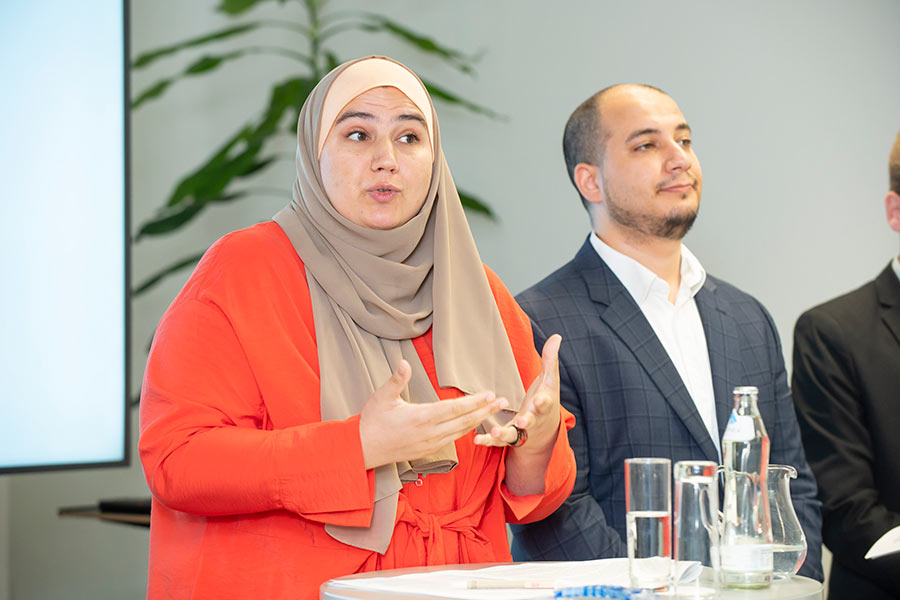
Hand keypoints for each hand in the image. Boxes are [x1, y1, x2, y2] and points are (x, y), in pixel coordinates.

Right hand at [358, 360, 508, 469]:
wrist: (363, 450)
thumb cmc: (372, 421)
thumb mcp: (382, 397)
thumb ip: (396, 380)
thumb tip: (404, 363)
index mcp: (422, 417)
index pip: (455, 408)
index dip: (474, 401)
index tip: (490, 394)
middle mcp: (431, 432)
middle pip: (465, 421)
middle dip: (486, 411)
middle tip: (504, 402)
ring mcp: (431, 443)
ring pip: (461, 432)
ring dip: (479, 421)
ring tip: (494, 412)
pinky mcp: (429, 450)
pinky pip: (453, 439)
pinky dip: (466, 430)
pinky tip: (473, 424)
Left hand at [473, 334, 561, 454]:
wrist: (544, 429)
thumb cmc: (545, 398)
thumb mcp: (550, 380)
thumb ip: (550, 360)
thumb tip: (557, 336)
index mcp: (544, 404)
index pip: (546, 403)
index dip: (543, 402)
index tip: (540, 400)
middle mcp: (534, 419)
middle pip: (532, 421)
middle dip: (527, 421)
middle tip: (522, 422)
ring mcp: (522, 430)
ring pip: (514, 435)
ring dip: (504, 434)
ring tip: (495, 432)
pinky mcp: (510, 437)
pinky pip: (499, 441)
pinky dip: (489, 441)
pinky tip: (477, 439)